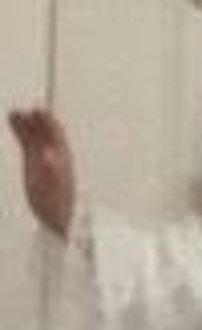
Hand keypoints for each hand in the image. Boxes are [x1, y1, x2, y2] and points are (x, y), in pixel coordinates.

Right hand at [7, 108, 75, 237]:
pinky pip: (26, 140)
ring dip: (25, 122)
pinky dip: (20, 130)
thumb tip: (49, 154)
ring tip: (13, 114)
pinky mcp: (33, 160)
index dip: (48, 122)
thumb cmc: (58, 203)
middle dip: (34, 120)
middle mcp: (54, 153)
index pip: (56, 133)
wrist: (56, 217)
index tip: (37, 112)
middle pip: (44, 130)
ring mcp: (42, 155)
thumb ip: (51, 169)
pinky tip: (12, 120)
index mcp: (62, 156)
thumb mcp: (53, 188)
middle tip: (20, 113)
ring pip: (33, 133)